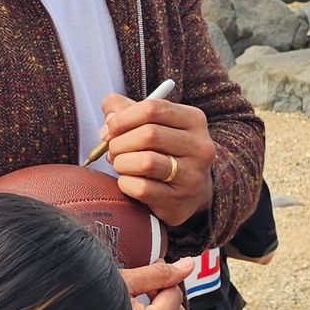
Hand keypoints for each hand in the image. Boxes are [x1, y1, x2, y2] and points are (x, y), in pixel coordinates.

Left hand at [100, 94, 216, 227]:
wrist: (191, 192)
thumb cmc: (166, 151)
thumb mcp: (154, 124)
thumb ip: (126, 110)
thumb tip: (110, 118)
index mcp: (194, 120)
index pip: (153, 109)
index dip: (124, 118)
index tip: (111, 128)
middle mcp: (199, 146)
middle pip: (148, 135)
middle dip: (120, 142)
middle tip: (112, 150)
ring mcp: (192, 175)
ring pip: (146, 162)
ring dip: (122, 163)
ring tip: (120, 164)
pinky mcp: (179, 200)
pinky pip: (142, 188)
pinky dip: (126, 183)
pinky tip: (128, 181)